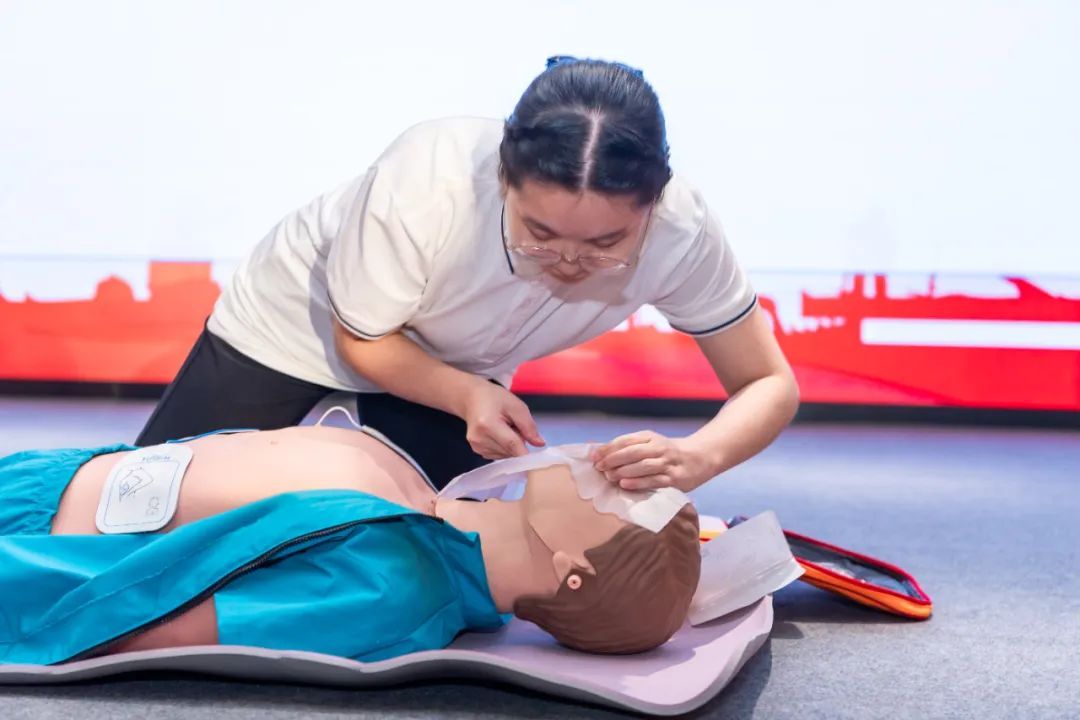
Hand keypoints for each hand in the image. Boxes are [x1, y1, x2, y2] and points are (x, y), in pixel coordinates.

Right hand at [462, 381, 544, 459]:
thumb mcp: (516, 406)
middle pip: (510, 451)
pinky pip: (500, 456)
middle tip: (515, 426)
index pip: (512, 444)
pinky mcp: (477, 451)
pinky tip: (500, 435)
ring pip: (506, 455)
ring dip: (511, 446)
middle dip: (519, 443)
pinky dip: (505, 448)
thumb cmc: (495, 399)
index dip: (526, 454)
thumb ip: (528, 426)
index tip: (537, 463)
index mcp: (487, 424)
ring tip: (505, 428)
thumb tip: (539, 444)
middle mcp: (479, 438)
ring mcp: (477, 446)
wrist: (473, 398)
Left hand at [591, 431, 713, 491]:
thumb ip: (627, 446)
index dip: (608, 448)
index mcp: (649, 437)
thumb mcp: (649, 443)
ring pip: (643, 466)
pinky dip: (638, 483)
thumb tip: (597, 450)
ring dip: (624, 471)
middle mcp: (658, 448)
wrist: (699, 458)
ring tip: (609, 477)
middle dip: (613, 459)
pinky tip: (625, 485)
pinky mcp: (674, 478)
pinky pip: (654, 480)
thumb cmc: (666, 453)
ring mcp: (667, 463)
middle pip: (632, 452)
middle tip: (599, 468)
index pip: (626, 440)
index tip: (594, 457)